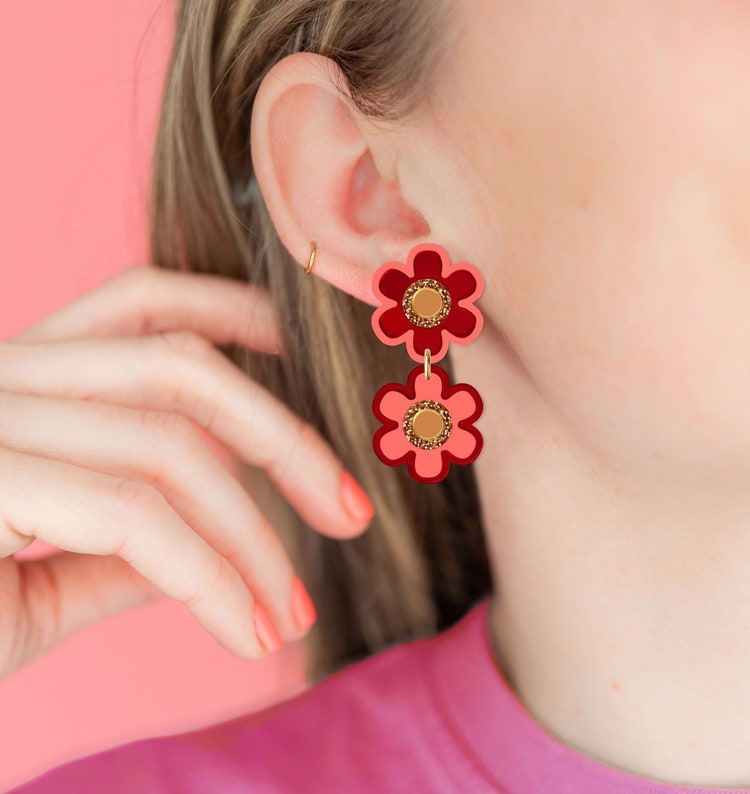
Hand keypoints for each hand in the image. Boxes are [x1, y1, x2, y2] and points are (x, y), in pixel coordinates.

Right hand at [0, 264, 373, 681]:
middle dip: (286, 437)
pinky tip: (246, 634)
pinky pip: (128, 516)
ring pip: (166, 445)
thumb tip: (212, 548)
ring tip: (295, 613)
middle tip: (355, 514)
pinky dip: (208, 578)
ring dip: (254, 536)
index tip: (307, 353)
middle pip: (179, 367)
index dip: (236, 309)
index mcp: (15, 381)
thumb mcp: (34, 582)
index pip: (143, 302)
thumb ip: (123, 551)